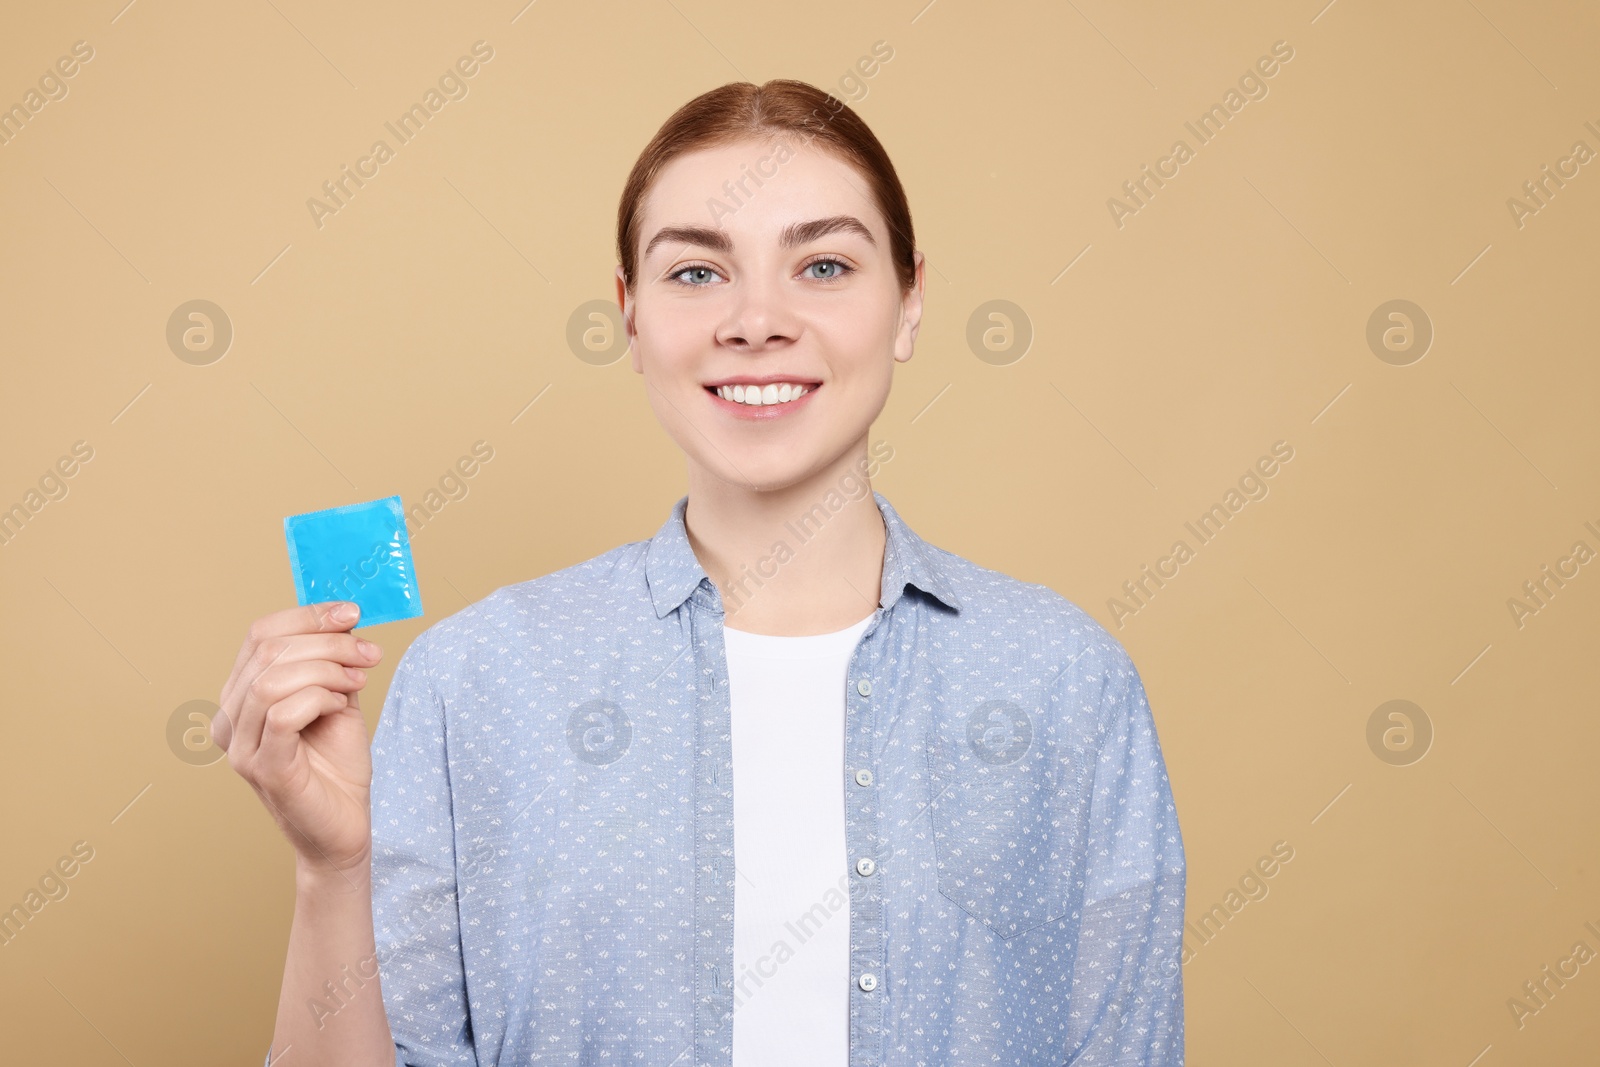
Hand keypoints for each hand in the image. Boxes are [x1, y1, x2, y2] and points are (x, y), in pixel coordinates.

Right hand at [213, 601, 381, 880]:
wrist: (343, 829)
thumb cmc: (336, 767)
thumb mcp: (337, 699)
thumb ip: (332, 663)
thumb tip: (344, 617)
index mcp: (242, 695)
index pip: (260, 634)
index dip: (308, 615)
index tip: (352, 613)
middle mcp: (231, 719)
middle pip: (268, 650)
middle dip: (328, 642)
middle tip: (368, 653)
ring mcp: (241, 746)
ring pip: (273, 678)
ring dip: (327, 670)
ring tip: (357, 683)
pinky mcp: (263, 768)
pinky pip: (284, 713)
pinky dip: (321, 699)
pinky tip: (342, 708)